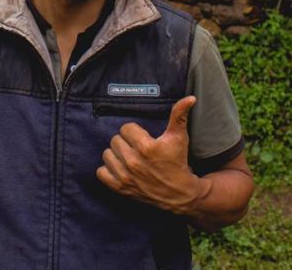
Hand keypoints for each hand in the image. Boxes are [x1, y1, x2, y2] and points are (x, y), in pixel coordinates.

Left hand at [96, 96, 207, 214]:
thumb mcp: (179, 137)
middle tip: (136, 148)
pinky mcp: (120, 188)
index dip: (134, 132)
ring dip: (116, 155)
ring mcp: (125, 176)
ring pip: (107, 154)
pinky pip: (101, 172)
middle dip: (126, 142)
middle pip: (115, 140)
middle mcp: (134, 162)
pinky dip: (108, 170)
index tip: (142, 138)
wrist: (179, 193)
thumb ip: (180, 115)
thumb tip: (189, 98)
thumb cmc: (178, 162)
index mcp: (146, 147)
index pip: (126, 128)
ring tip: (128, 157)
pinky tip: (120, 168)